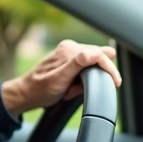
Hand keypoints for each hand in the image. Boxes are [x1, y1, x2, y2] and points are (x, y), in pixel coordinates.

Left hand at [0, 40, 120, 117]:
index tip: (116, 82)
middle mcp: (70, 47)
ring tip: (74, 89)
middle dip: (97, 75)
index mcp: (69, 50)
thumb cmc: (40, 90)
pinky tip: (73, 86)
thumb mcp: (60, 80)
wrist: (26, 94)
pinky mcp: (69, 59)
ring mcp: (69, 52)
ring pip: (93, 63)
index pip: (99, 54)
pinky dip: (84, 78)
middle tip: (84, 90)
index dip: (110, 69)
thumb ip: (78, 65)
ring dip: (90, 77)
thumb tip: (95, 53)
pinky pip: (85, 67)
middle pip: (98, 57)